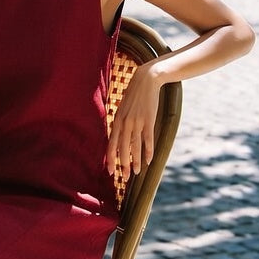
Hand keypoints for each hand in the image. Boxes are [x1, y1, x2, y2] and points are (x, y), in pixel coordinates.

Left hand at [105, 64, 159, 178]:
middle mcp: (125, 123)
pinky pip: (147, 139)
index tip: (110, 171)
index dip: (110, 159)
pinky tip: (148, 161)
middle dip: (123, 164)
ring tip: (136, 172)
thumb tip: (118, 136)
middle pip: (122, 148)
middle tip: (125, 177)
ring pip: (135, 147)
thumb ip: (120, 122)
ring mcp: (137, 122)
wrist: (145, 81)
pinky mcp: (148, 120)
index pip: (111, 144)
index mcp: (117, 120)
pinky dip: (148, 151)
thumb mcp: (122, 108)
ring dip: (135, 161)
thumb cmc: (133, 95)